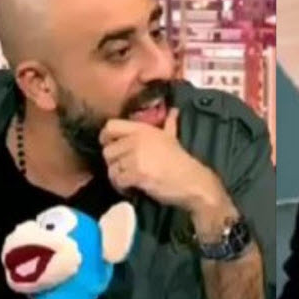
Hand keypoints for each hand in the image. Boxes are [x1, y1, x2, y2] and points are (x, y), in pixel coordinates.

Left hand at [99, 109, 236, 227]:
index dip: (106, 138)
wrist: (192, 180)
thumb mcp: (173, 137)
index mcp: (142, 129)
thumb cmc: (181, 160)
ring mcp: (136, 157)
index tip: (111, 146)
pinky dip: (122, 187)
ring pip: (111, 168)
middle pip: (108, 151)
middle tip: (124, 169)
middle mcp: (137, 140)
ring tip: (129, 180)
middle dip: (114, 163)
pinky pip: (118, 180)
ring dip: (118, 177)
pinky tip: (132, 187)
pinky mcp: (136, 174)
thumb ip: (169, 123)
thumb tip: (174, 110)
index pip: (110, 126)